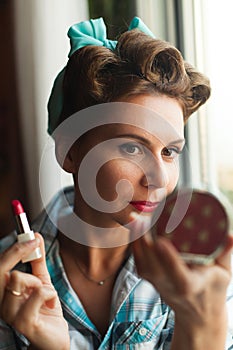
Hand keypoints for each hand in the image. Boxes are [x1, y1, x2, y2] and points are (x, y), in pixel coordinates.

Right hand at [0, 233, 69, 349]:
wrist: (54, 337)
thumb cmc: (44, 309)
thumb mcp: (42, 280)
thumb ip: (37, 260)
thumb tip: (35, 237)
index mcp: (3, 292)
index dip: (13, 248)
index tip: (31, 236)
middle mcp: (1, 302)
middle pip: (1, 270)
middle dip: (18, 252)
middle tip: (34, 245)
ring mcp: (10, 313)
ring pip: (20, 279)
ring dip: (39, 282)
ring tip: (45, 294)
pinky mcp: (24, 322)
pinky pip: (38, 293)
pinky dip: (50, 293)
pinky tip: (50, 303)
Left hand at [131, 214, 232, 348]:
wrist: (197, 315)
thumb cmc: (213, 290)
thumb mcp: (224, 274)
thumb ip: (226, 254)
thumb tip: (230, 235)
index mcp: (191, 286)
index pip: (178, 275)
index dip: (169, 259)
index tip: (161, 241)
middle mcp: (170, 286)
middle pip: (153, 266)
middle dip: (144, 242)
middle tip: (140, 218)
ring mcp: (158, 284)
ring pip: (142, 263)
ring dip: (136, 240)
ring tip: (134, 219)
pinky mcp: (150, 280)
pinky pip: (138, 262)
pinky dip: (134, 245)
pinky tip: (133, 229)